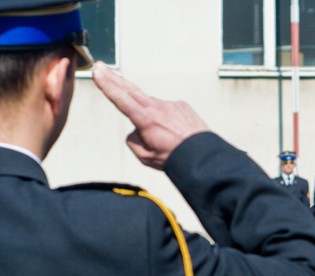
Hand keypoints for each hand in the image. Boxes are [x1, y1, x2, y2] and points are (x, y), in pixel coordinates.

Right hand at [92, 61, 209, 169]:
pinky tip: (175, 133)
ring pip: (153, 108)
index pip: (121, 99)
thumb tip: (137, 129)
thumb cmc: (174, 158)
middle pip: (131, 90)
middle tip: (101, 66)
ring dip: (152, 118)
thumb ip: (134, 140)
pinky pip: (168, 112)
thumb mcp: (145, 156)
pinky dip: (167, 121)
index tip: (97, 72)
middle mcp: (158, 108)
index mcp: (146, 120)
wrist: (204, 156)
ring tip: (164, 138)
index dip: (107, 85)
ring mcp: (171, 105)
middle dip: (114, 79)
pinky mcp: (182, 106)